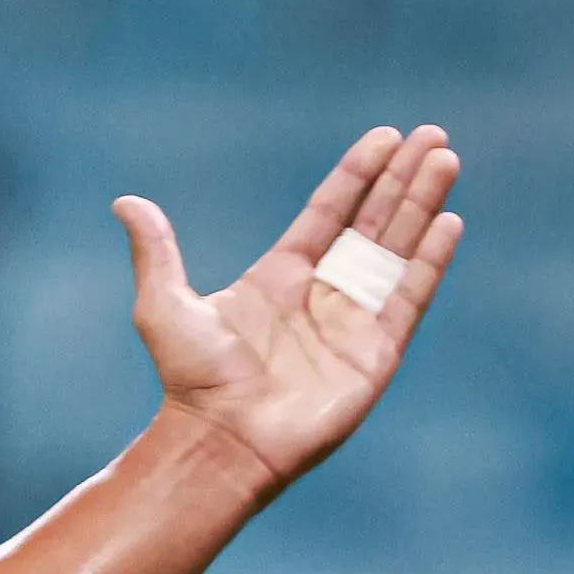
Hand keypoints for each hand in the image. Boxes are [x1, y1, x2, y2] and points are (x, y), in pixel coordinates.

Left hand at [114, 124, 463, 491]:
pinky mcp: (376, 351)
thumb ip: (156, 252)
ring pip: (398, 248)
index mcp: (278, 276)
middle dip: (401, 178)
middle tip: (431, 132)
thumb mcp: (164, 305)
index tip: (385, 136)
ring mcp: (352, 320)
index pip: (328, 212)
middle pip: (372, 221)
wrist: (221, 440)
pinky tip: (449, 220)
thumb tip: (125, 203)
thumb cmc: (190, 380)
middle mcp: (320, 293)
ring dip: (423, 203)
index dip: (357, 175)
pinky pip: (410, 295)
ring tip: (446, 158)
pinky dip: (430, 259)